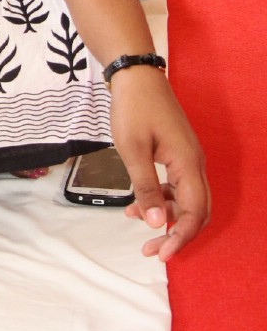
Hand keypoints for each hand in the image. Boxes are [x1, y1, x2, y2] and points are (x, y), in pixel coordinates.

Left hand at [110, 68, 209, 260]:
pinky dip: (160, 198)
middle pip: (196, 210)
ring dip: (165, 216)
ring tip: (134, 221)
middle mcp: (194, 163)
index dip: (181, 237)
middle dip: (176, 233)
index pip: (195, 212)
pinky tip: (136, 204)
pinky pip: (176, 186)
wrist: (135, 77)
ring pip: (185, 200)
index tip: (161, 254)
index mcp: (188, 163)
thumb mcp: (133, 150)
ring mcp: (187, 158)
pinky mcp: (177, 154)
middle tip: (152, 250)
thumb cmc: (134, 108)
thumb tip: (158, 224)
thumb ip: (145, 188)